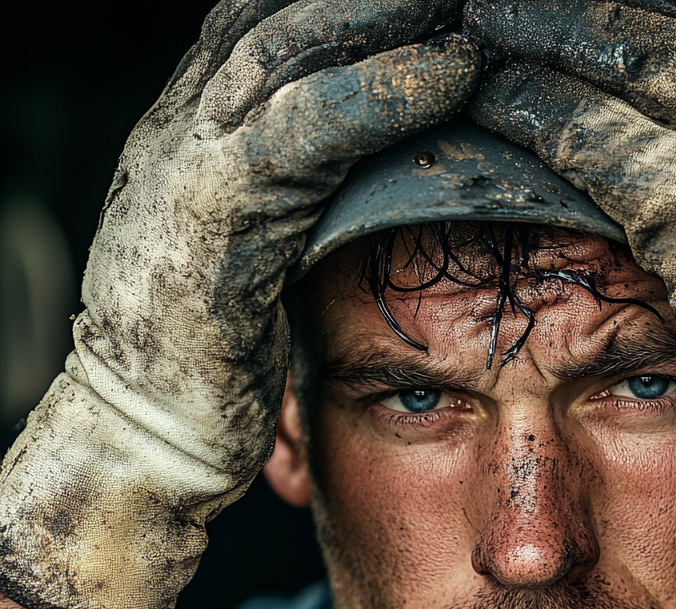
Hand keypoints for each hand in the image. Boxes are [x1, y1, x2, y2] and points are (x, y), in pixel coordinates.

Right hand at [0, 0, 479, 608]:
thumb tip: (365, 177)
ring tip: (473, 3)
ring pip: (290, 57)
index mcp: (188, 143)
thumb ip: (288, 204)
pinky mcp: (213, 225)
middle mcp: (178, 137)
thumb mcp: (248, 261)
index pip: (263, 32)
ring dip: (388, 22)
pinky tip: (449, 74)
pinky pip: (304, 134)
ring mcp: (186, 173)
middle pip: (277, 20)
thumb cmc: (209, 363)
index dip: (345, 4)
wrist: (145, 441)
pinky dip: (380, 95)